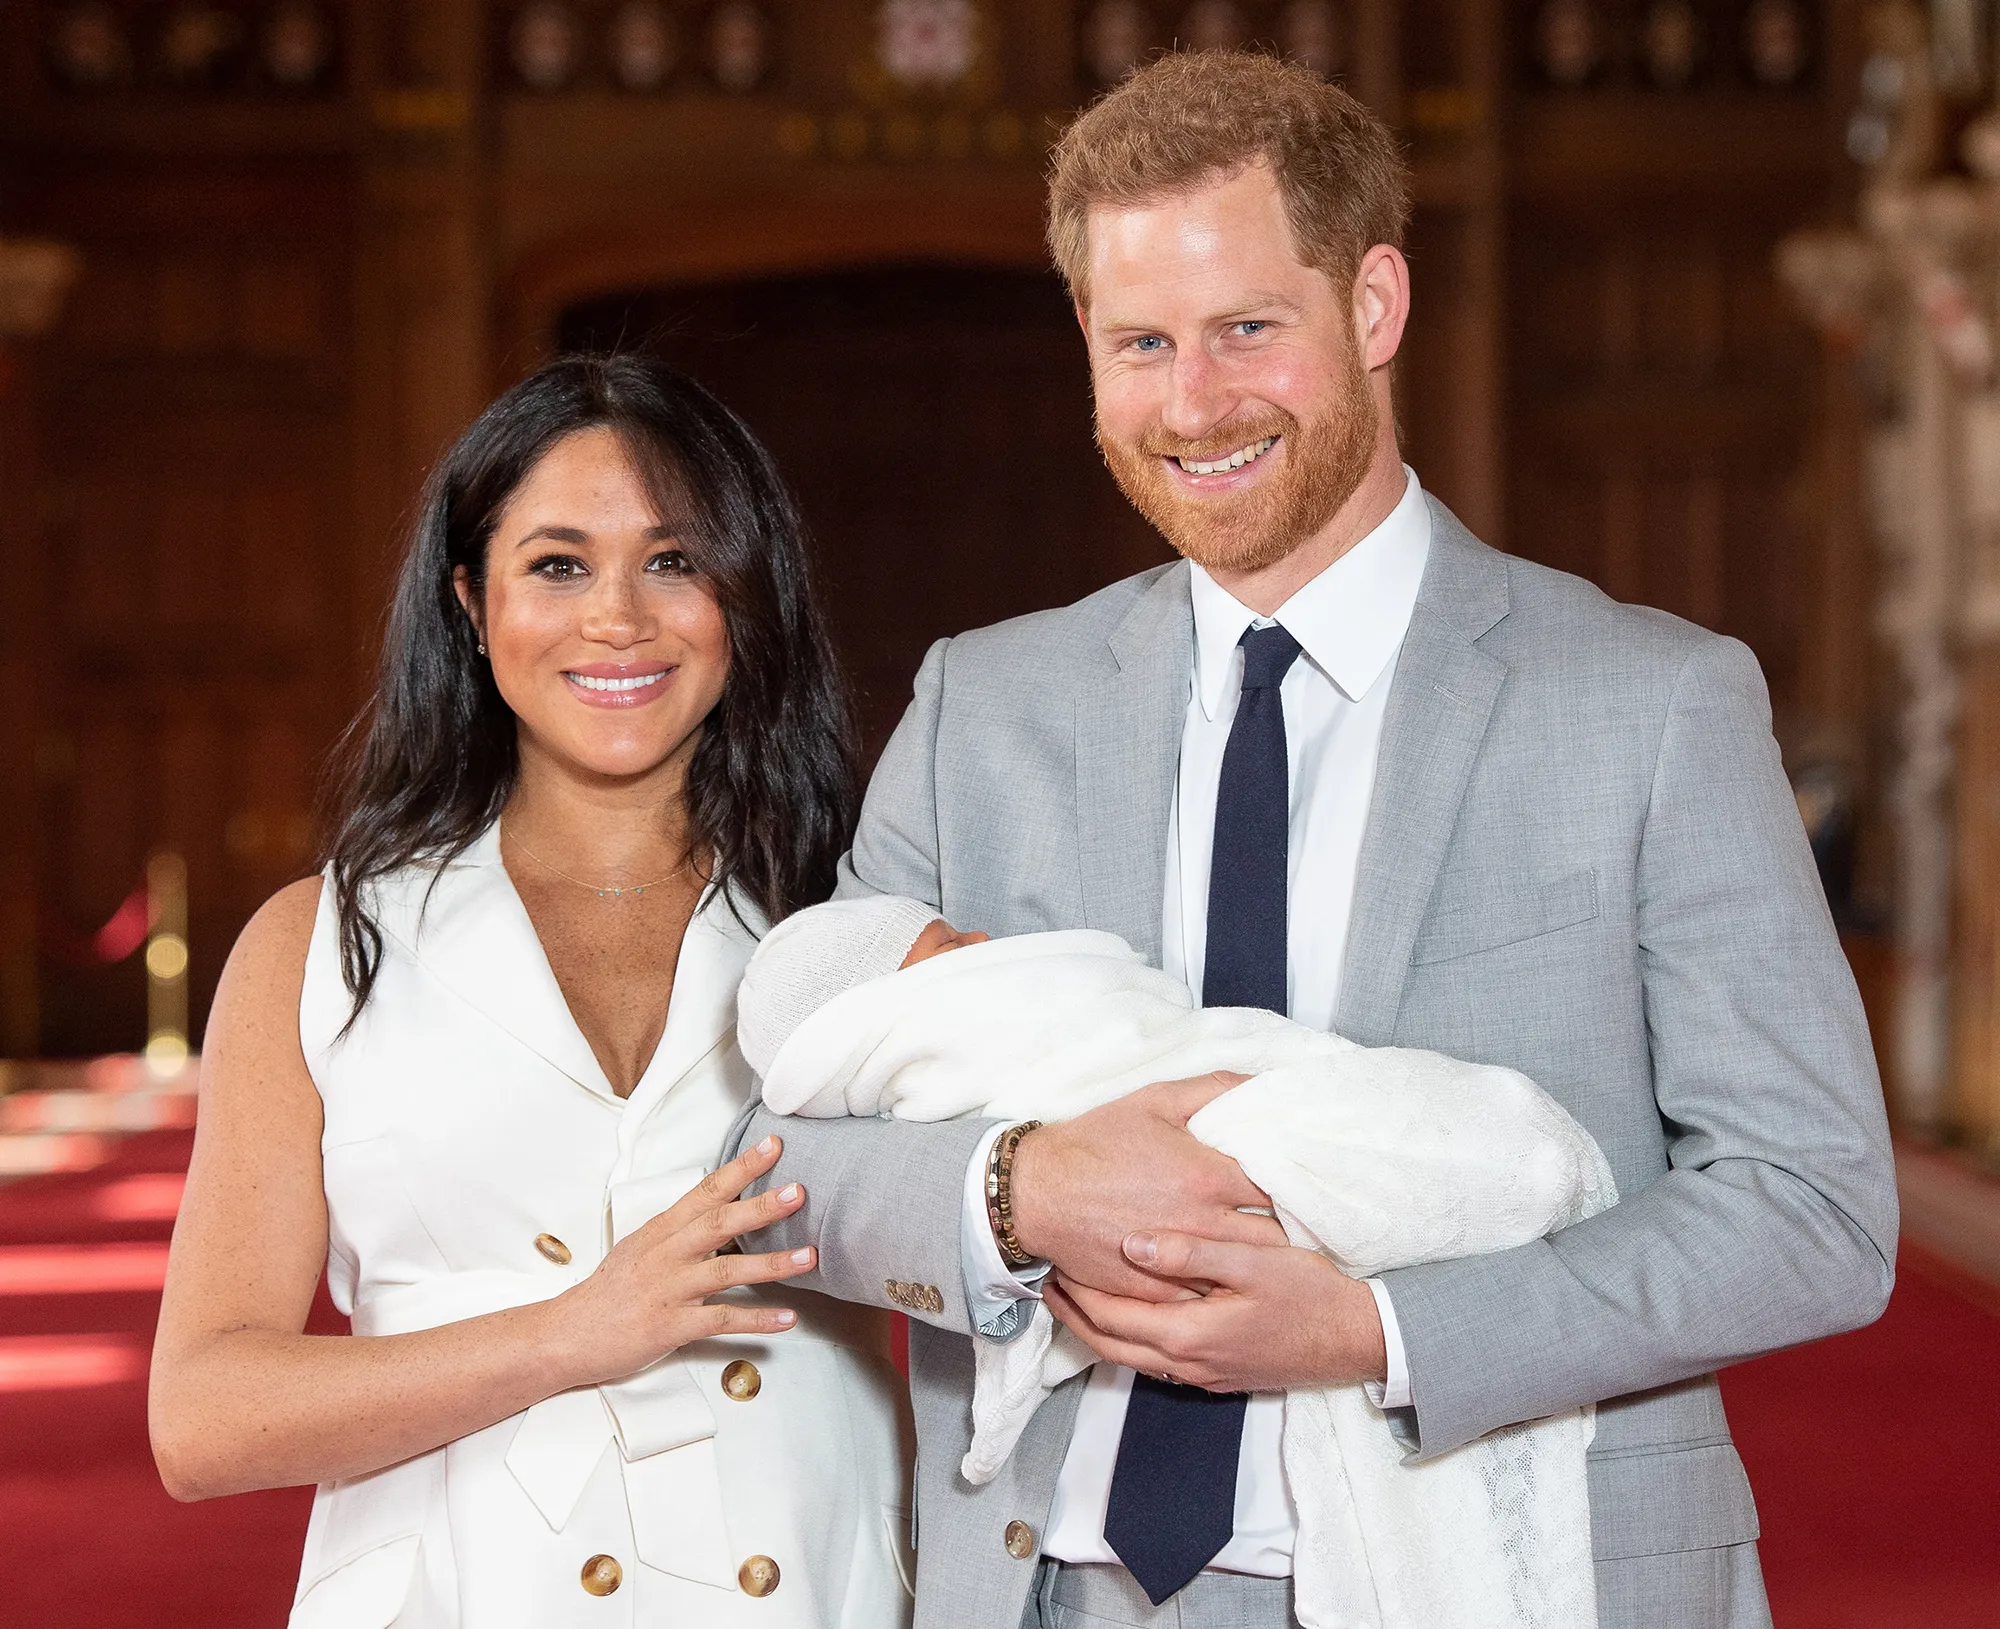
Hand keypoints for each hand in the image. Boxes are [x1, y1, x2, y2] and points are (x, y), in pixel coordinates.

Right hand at [559, 1135, 815, 1384]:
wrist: (567, 1333)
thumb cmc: (608, 1292)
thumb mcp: (640, 1248)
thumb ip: (679, 1230)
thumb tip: (718, 1210)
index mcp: (661, 1231)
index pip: (705, 1191)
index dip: (741, 1168)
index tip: (773, 1146)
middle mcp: (667, 1254)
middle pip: (719, 1223)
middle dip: (761, 1206)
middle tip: (799, 1192)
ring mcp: (669, 1290)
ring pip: (726, 1271)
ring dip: (772, 1264)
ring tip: (808, 1257)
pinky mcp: (671, 1326)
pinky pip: (721, 1320)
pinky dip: (757, 1319)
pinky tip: (787, 1318)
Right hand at [1009, 1074, 1286, 1300]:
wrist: (1038, 1191)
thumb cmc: (1097, 1142)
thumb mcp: (1156, 1101)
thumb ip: (1215, 1088)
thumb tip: (1263, 1083)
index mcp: (1208, 1176)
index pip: (1282, 1189)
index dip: (1301, 1188)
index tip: (1310, 1186)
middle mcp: (1202, 1224)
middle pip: (1274, 1238)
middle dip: (1291, 1231)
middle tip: (1303, 1225)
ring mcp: (1180, 1263)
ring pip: (1244, 1273)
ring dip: (1261, 1265)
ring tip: (1278, 1258)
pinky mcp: (1157, 1291)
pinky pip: (1206, 1298)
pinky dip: (1222, 1290)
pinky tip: (1232, 1281)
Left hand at [1042, 1231, 1387, 1392]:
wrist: (1356, 1341)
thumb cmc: (1310, 1295)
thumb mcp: (1254, 1262)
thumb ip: (1192, 1252)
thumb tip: (1133, 1245)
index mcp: (1188, 1334)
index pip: (1110, 1317)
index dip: (1076, 1292)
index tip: (1054, 1261)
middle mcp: (1188, 1363)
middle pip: (1109, 1345)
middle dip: (1074, 1315)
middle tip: (1049, 1281)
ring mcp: (1202, 1375)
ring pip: (1130, 1358)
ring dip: (1098, 1329)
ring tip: (1077, 1296)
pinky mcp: (1217, 1375)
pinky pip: (1155, 1361)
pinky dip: (1129, 1339)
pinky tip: (1130, 1314)